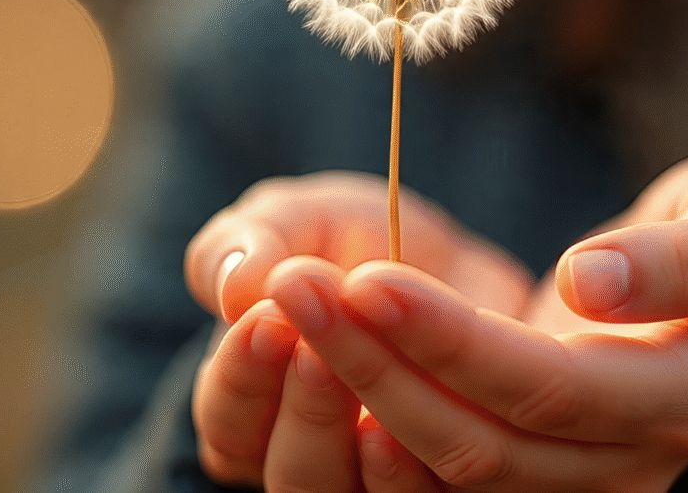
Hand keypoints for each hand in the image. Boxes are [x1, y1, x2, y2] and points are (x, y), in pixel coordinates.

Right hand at [184, 170, 533, 487]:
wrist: (448, 256)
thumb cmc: (348, 240)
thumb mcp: (291, 222)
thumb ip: (246, 246)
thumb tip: (234, 283)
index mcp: (259, 410)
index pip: (230, 424)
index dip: (242, 375)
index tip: (267, 315)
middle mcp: (319, 457)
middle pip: (296, 477)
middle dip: (305, 409)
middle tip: (318, 346)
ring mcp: (388, 477)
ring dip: (366, 435)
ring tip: (374, 357)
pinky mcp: (457, 474)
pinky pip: (440, 491)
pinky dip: (427, 460)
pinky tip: (434, 399)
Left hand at [264, 151, 687, 492]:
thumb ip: (687, 256)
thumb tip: (594, 282)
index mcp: (683, 396)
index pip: (544, 387)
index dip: (448, 340)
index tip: (365, 277)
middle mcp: (628, 460)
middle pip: (478, 442)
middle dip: (375, 365)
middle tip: (295, 287)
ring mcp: (582, 473)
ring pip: (451, 467)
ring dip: (361, 391)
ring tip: (292, 311)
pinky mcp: (542, 457)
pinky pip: (450, 471)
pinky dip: (381, 428)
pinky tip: (325, 369)